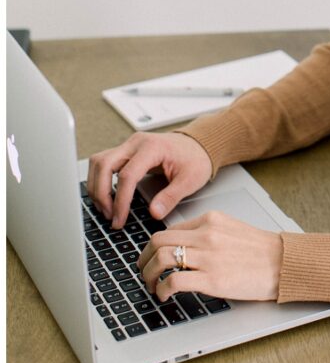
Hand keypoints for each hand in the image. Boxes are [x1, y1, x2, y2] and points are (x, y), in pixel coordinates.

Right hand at [87, 132, 211, 227]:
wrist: (199, 144)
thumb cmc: (195, 158)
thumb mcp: (190, 180)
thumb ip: (171, 197)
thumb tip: (154, 213)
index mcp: (152, 147)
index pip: (127, 175)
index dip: (120, 201)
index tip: (119, 220)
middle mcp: (136, 143)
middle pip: (104, 164)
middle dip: (101, 192)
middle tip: (109, 215)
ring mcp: (130, 145)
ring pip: (99, 161)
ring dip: (97, 186)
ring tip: (106, 209)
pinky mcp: (127, 151)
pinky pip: (104, 163)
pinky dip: (100, 180)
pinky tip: (107, 197)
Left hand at [137, 211, 282, 301]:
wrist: (283, 262)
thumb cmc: (260, 250)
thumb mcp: (231, 229)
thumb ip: (206, 233)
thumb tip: (182, 244)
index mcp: (210, 220)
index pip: (169, 230)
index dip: (153, 248)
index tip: (150, 259)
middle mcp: (206, 234)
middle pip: (159, 241)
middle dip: (144, 259)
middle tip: (143, 272)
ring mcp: (208, 256)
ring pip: (162, 258)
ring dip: (149, 274)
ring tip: (151, 285)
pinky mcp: (213, 278)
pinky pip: (174, 280)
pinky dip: (162, 289)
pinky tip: (164, 295)